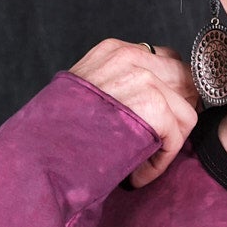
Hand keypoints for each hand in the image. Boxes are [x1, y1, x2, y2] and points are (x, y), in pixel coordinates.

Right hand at [67, 39, 200, 185]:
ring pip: (187, 111)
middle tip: (159, 144)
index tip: (162, 121)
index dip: (171, 93)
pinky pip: (178, 135)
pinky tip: (139, 175)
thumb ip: (119, 88)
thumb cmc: (58, 134)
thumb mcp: (87, 94)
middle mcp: (130, 58)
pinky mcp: (152, 106)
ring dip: (169, 143)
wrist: (40, 152)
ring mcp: (143, 79)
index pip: (166, 60)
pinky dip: (162, 161)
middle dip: (178, 116)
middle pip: (184, 79)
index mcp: (114, 51)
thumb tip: (157, 102)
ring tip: (143, 165)